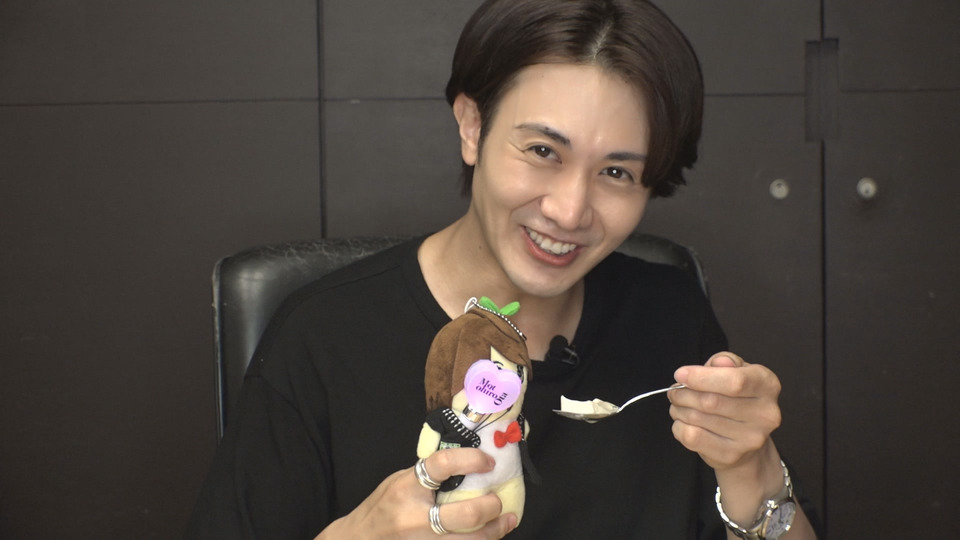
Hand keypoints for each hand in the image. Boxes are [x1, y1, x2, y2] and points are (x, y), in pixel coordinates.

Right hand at [318, 448, 517, 538]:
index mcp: (407, 488)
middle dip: (490, 507)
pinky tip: (490, 537)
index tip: (487, 462)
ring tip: (508, 520)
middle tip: (497, 500)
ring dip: (496, 531)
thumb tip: (464, 462)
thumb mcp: (399, 481)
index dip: (470, 459)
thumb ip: (427, 474)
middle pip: (465, 515)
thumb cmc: (381, 507)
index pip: (442, 465)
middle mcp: (415, 517)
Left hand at [668, 352, 781, 470]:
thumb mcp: (734, 371)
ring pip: (698, 418)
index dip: (701, 377)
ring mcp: (750, 438)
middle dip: (683, 394)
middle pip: (711, 401)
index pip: (734, 381)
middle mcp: (765, 413)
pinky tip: (683, 422)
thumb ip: (724, 362)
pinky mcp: (732, 455)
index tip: (680, 374)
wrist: (747, 442)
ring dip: (679, 409)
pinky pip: (692, 437)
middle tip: (675, 391)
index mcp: (767, 385)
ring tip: (679, 405)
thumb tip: (718, 362)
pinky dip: (679, 426)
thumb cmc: (736, 398)